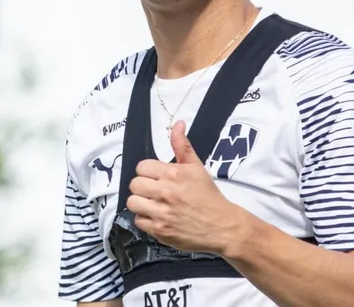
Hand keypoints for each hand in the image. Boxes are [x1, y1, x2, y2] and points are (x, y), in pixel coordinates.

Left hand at [127, 120, 242, 253]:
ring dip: (141, 202)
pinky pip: (138, 221)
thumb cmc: (208, 195)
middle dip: (143, 186)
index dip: (148, 171)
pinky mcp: (159, 230)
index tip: (157, 177)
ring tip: (153, 203)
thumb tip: (178, 123)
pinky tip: (158, 216)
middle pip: (134, 184)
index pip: (141, 167)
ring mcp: (161, 213)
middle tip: (155, 190)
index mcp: (173, 174)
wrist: (221, 225)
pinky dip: (146, 219)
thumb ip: (182, 145)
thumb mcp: (196, 166)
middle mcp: (165, 192)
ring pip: (132, 202)